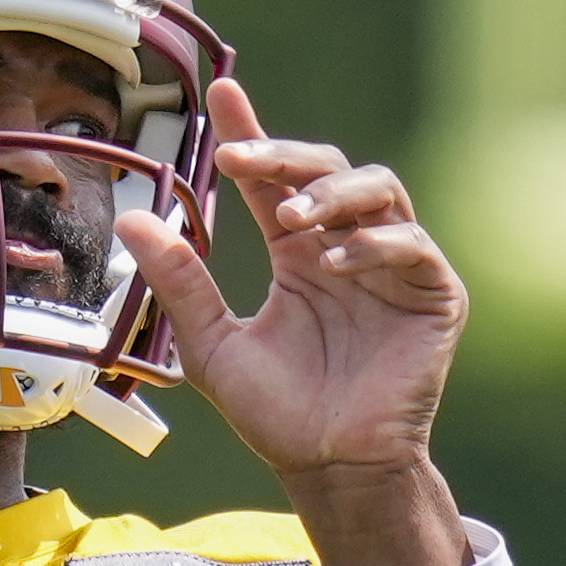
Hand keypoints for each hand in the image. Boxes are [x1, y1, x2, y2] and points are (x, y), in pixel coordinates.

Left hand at [114, 79, 471, 565]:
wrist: (331, 469)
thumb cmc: (278, 417)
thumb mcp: (213, 346)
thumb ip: (181, 283)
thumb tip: (132, 219)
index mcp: (299, 256)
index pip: (275, 180)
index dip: (252, 135)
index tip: (222, 96)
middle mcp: (346, 251)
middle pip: (327, 168)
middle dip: (284, 155)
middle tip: (240, 160)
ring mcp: (394, 271)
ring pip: (379, 190)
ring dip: (333, 193)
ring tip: (291, 220)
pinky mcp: (433, 297)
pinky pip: (413, 245)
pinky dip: (375, 242)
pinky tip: (335, 262)